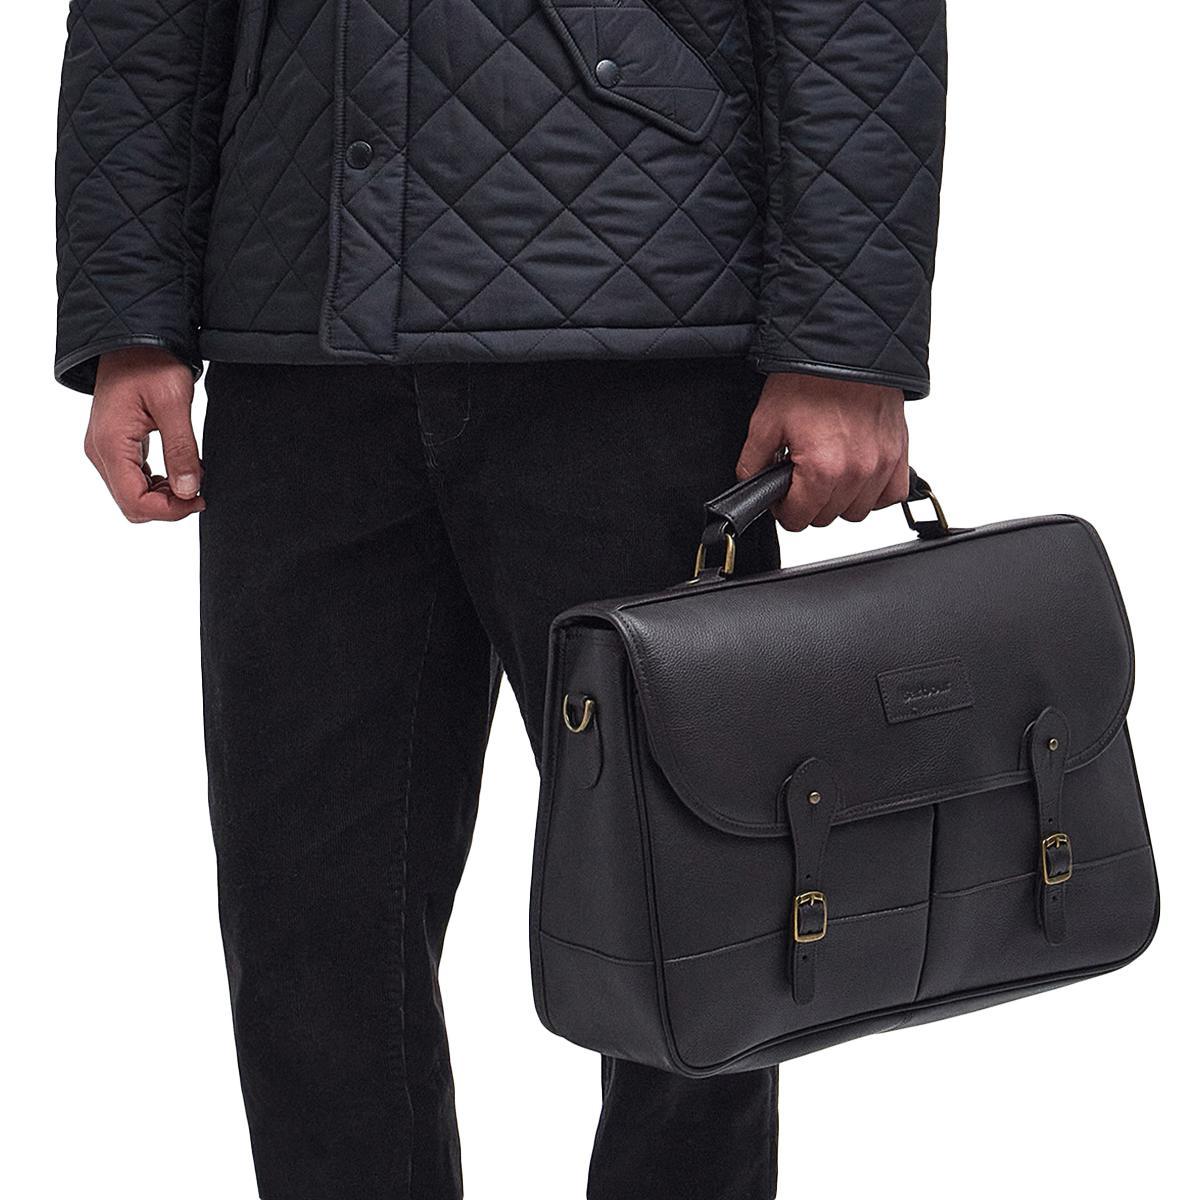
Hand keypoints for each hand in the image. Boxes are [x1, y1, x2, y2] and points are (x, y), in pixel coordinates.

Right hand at [85, 347, 204, 522]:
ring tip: (192, 476)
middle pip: (131, 504)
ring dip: (164, 495)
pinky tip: (180, 468)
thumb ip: (181, 450)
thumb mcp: (175, 403)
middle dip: (168, 506)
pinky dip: (157, 482)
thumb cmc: (151, 361)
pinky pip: (133, 478)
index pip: (135, 502)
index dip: (170, 510)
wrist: (133, 338)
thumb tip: (188, 491)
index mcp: (111, 444)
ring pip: (132, 494)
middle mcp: (100, 451)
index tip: (199, 499)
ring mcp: (104, 449)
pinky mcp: (114, 445)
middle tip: (200, 490)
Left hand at [736, 373, 908, 530]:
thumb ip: (753, 463)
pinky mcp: (900, 453)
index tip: (782, 496)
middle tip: (800, 478)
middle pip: (826, 518)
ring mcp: (882, 464)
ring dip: (840, 501)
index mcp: (821, 468)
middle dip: (808, 503)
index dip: (783, 510)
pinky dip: (875, 492)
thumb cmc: (809, 378)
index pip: (798, 520)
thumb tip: (752, 485)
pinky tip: (857, 478)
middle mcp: (856, 471)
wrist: (845, 347)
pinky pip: (891, 495)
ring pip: (858, 511)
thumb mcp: (765, 421)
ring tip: (828, 475)